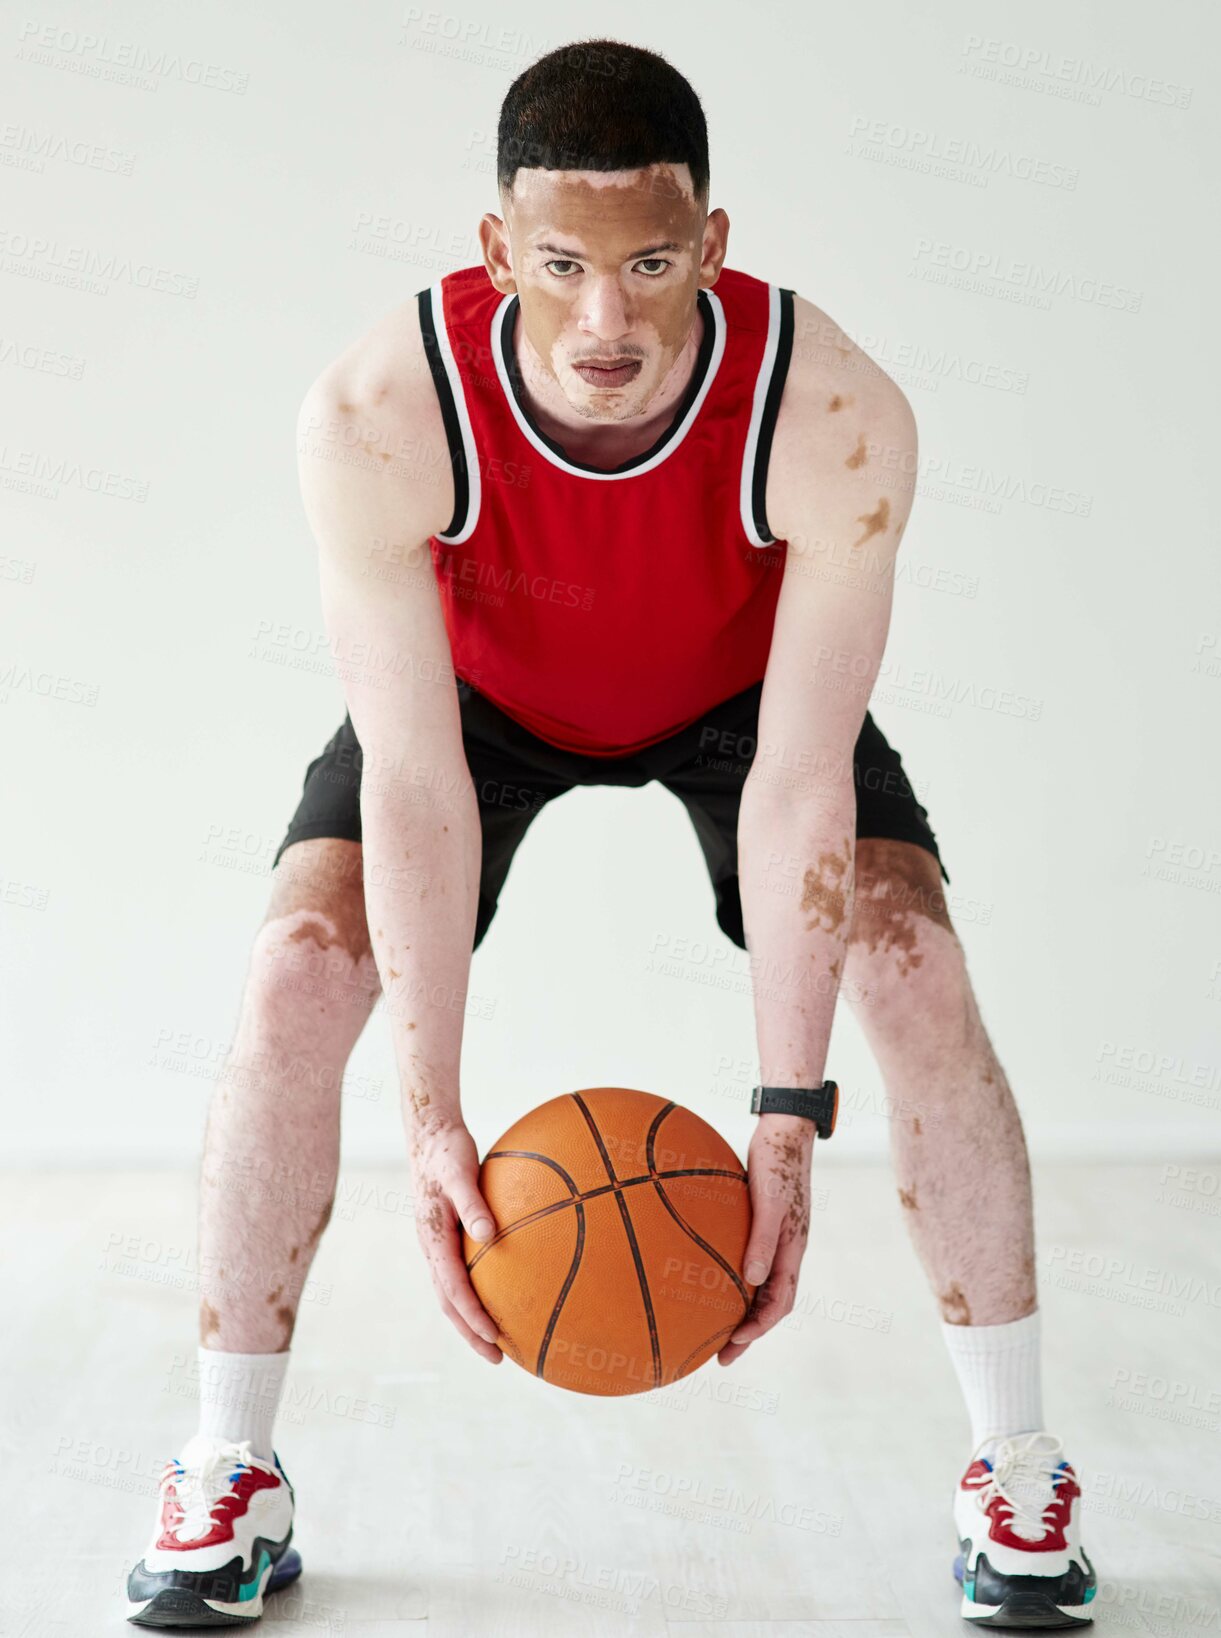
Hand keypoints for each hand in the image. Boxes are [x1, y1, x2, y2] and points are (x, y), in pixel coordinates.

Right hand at [407, 1113, 502, 1363]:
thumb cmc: (447, 1149)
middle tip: (498, 1357)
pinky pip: (460, 1272)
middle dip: (471, 1332)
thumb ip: (472, 1203)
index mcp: (432, 1238)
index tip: (495, 1337)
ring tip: (500, 1338)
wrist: (430, 1134)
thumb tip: (487, 1234)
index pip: (453, 1289)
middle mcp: (432, 1247)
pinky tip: (503, 1290)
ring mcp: (437, 1244)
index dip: (472, 1316)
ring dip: (472, 1318)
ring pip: (452, 1292)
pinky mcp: (447, 1235)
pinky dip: (476, 1292)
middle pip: (449, 1302)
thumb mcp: (460, 1171)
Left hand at [717, 1113, 814, 1365]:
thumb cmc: (777, 1163)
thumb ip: (763, 1241)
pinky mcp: (763, 1225)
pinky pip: (749, 1261)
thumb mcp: (771, 1203)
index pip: (780, 1303)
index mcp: (793, 1251)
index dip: (758, 1328)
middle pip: (769, 1303)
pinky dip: (734, 1279)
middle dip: (747, 1332)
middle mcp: (786, 1251)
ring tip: (713, 1328)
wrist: (783, 1132)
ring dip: (741, 1310)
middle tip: (720, 1357)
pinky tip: (709, 1279)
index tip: (733, 1344)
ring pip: (760, 1286)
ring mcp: (775, 1239)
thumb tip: (751, 1282)